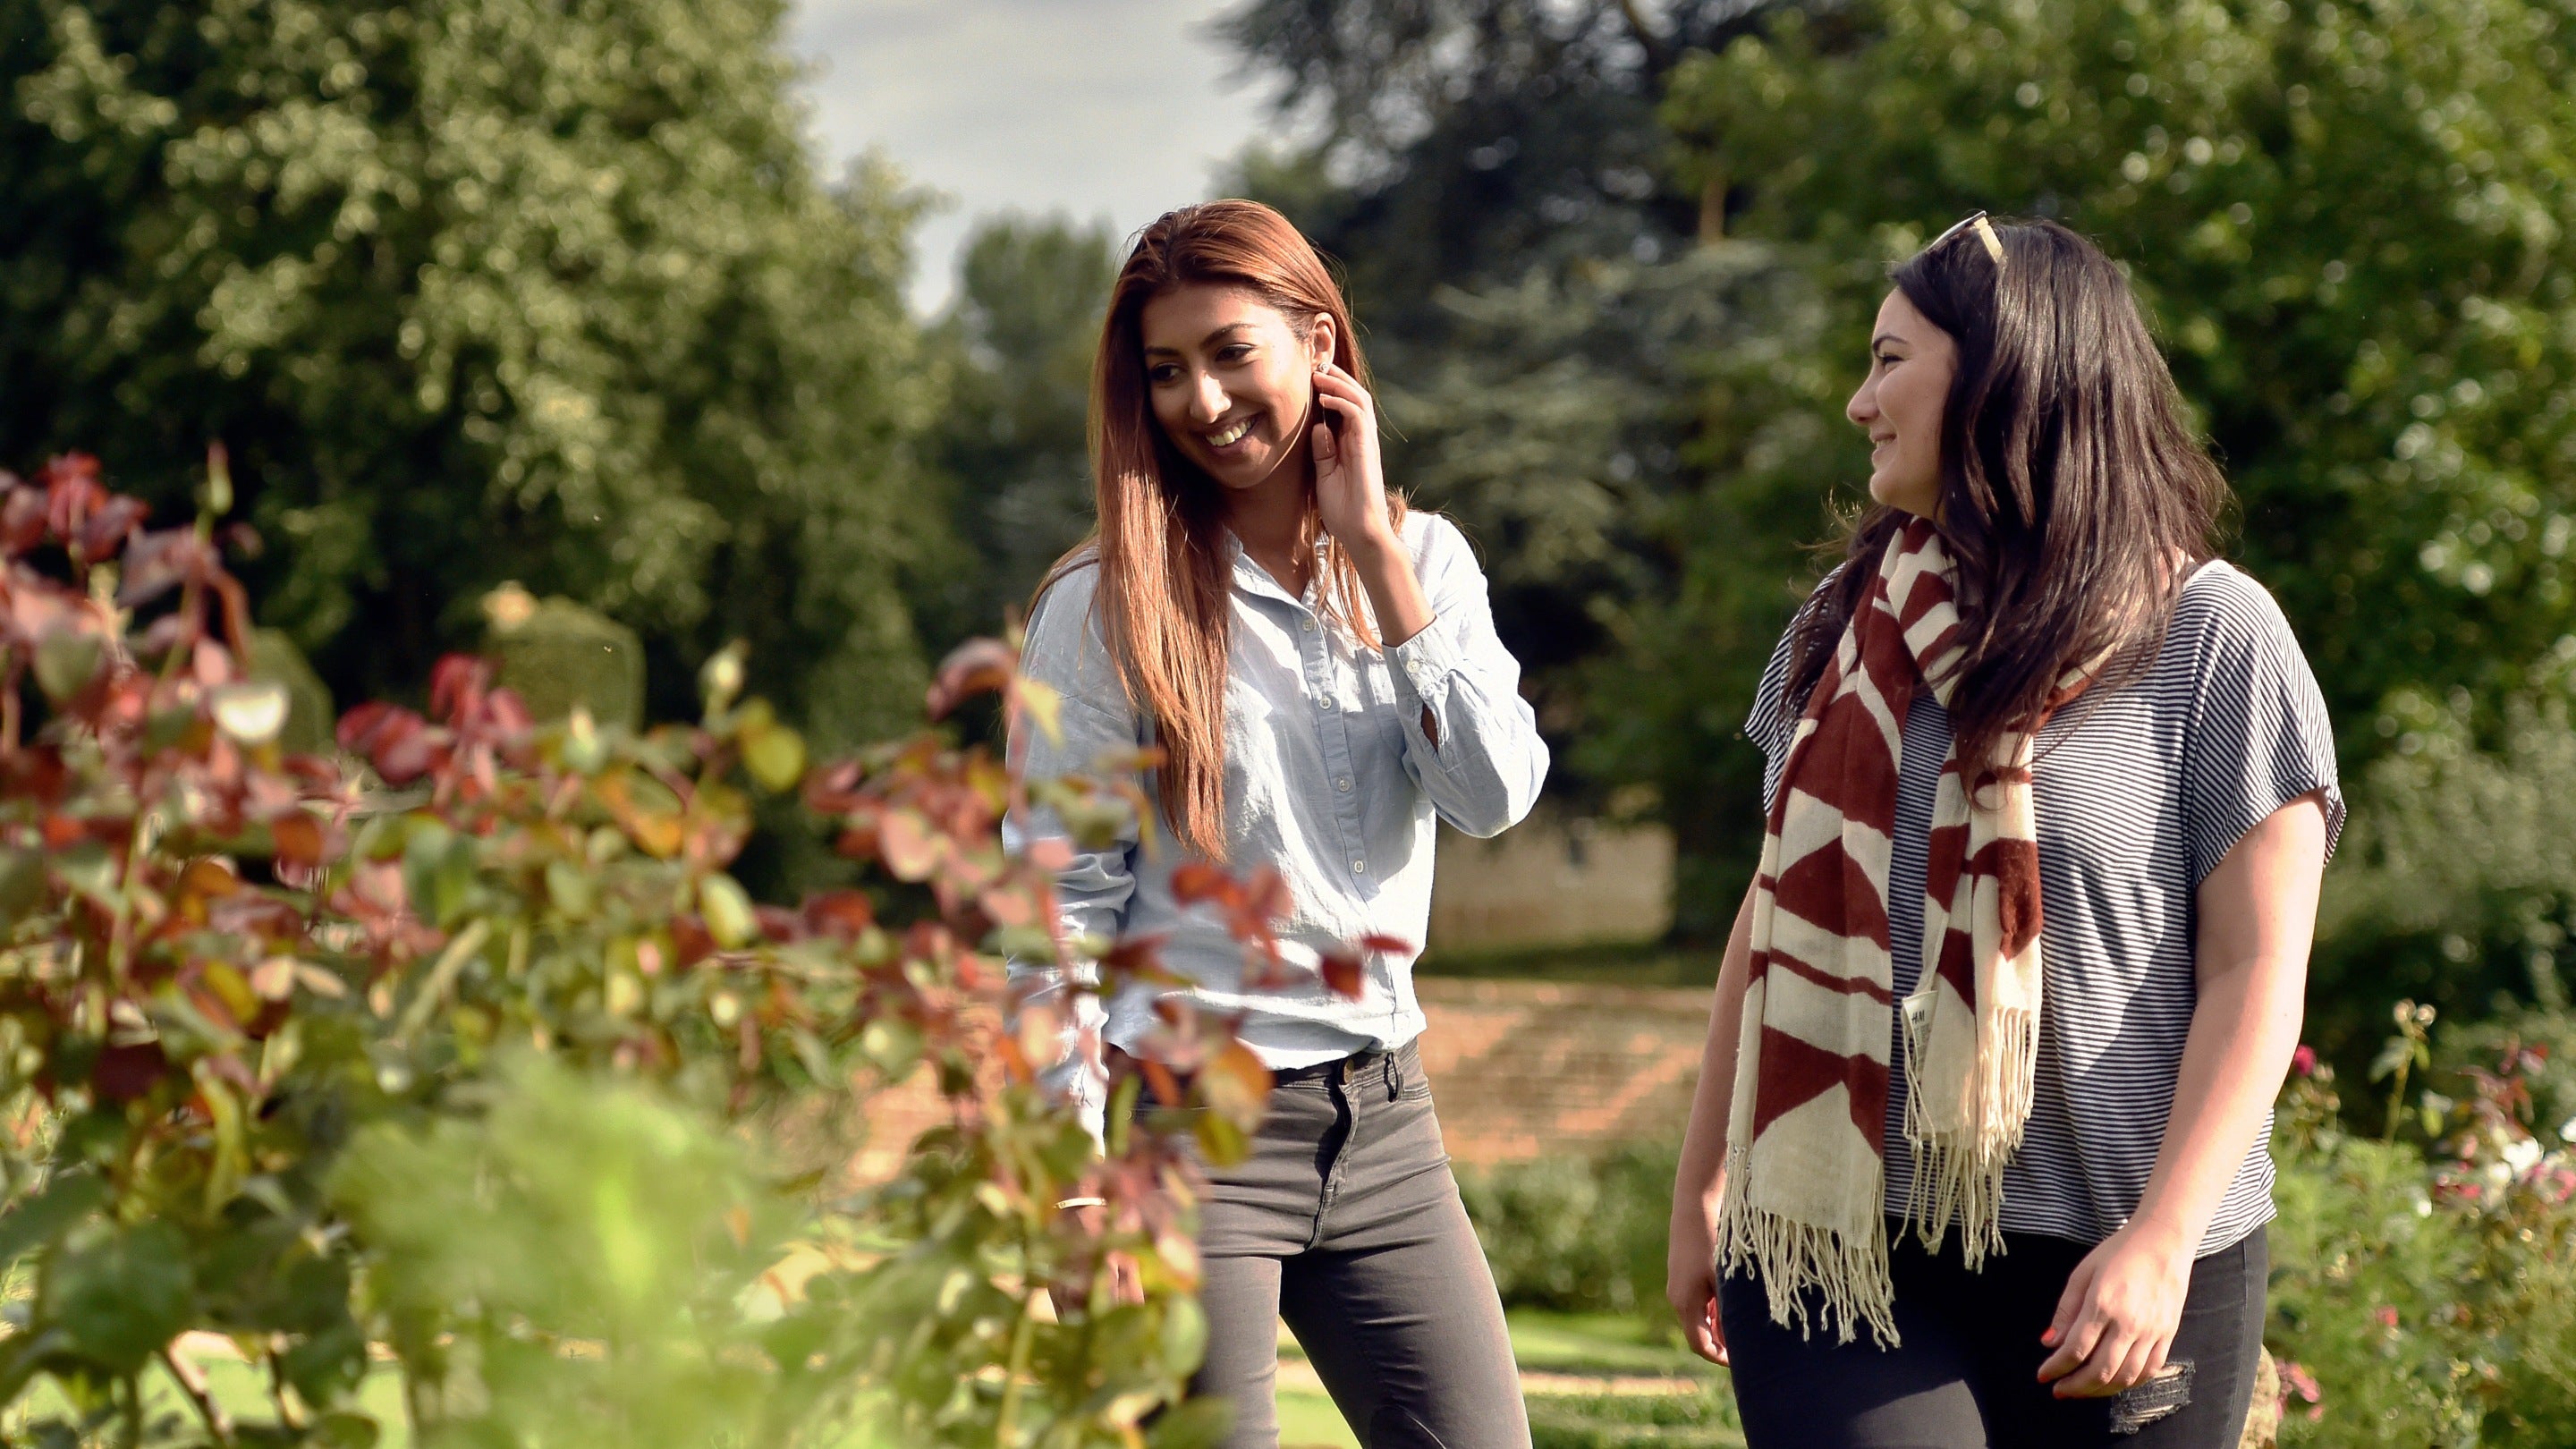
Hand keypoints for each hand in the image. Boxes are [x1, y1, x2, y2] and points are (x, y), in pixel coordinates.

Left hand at [1308, 362, 1394, 555]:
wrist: (1360, 532)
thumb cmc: (1343, 510)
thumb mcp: (1325, 476)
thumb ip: (1323, 452)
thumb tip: (1318, 427)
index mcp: (1351, 445)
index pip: (1345, 408)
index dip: (1332, 390)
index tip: (1312, 378)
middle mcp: (1362, 440)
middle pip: (1355, 398)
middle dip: (1337, 379)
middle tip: (1316, 366)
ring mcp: (1366, 443)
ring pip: (1359, 401)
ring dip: (1339, 384)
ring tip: (1319, 374)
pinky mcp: (1367, 449)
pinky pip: (1358, 416)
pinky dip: (1342, 402)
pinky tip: (1325, 396)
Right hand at [1667, 1195, 1729, 1365]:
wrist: (1694, 1208)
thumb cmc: (1711, 1243)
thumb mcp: (1723, 1281)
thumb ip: (1727, 1312)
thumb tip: (1734, 1341)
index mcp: (1684, 1303)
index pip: (1700, 1345)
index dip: (1720, 1358)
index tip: (1742, 1362)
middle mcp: (1677, 1298)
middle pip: (1699, 1333)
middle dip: (1721, 1344)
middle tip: (1747, 1348)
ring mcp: (1678, 1287)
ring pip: (1699, 1318)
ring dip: (1718, 1326)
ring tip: (1744, 1328)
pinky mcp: (1683, 1276)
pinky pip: (1697, 1302)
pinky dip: (1714, 1310)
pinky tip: (1732, 1305)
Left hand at [2036, 1219, 2192, 1396]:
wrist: (2163, 1242)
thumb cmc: (2118, 1253)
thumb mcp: (2083, 1273)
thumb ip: (2066, 1310)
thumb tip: (2049, 1343)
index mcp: (2103, 1304)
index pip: (2076, 1349)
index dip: (2056, 1368)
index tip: (2043, 1375)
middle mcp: (2130, 1323)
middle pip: (2100, 1370)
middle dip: (2075, 1386)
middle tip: (2059, 1390)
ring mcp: (2152, 1332)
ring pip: (2125, 1377)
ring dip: (2100, 1390)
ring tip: (2081, 1390)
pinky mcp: (2168, 1335)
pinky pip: (2149, 1371)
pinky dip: (2129, 1383)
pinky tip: (2112, 1383)